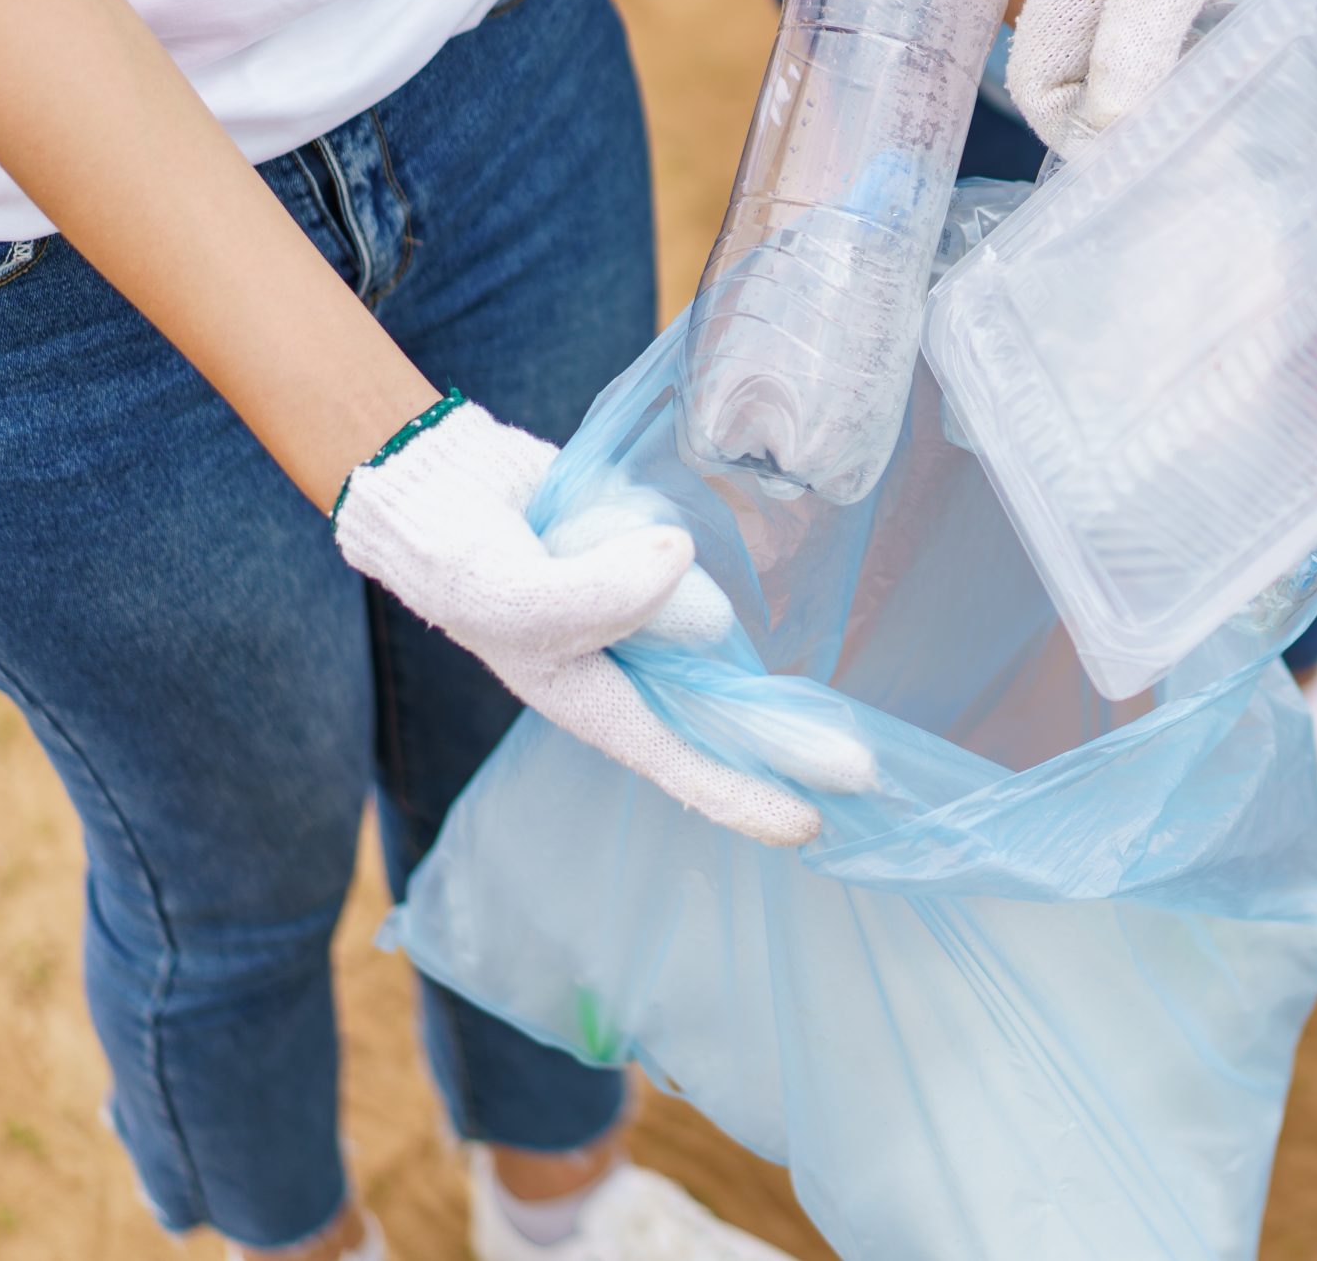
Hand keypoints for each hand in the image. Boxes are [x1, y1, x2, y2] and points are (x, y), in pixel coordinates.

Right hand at [333, 399, 874, 844]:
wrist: (451, 489)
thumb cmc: (465, 566)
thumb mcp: (512, 596)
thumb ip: (593, 592)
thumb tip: (678, 561)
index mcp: (598, 702)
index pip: (683, 762)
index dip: (743, 796)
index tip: (810, 827)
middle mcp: (640, 667)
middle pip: (729, 710)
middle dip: (788, 739)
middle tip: (865, 771)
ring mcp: (658, 610)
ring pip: (700, 607)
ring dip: (653, 574)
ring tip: (572, 543)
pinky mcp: (667, 554)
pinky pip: (688, 542)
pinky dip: (646, 523)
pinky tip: (602, 515)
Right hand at [1009, 0, 1301, 152]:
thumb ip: (1130, 59)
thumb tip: (1110, 133)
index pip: (1038, 89)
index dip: (1075, 135)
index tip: (1131, 159)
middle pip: (1074, 81)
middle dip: (1113, 125)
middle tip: (1172, 149)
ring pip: (1110, 61)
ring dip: (1143, 98)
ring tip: (1191, 122)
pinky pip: (1142, 35)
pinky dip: (1166, 66)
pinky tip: (1201, 75)